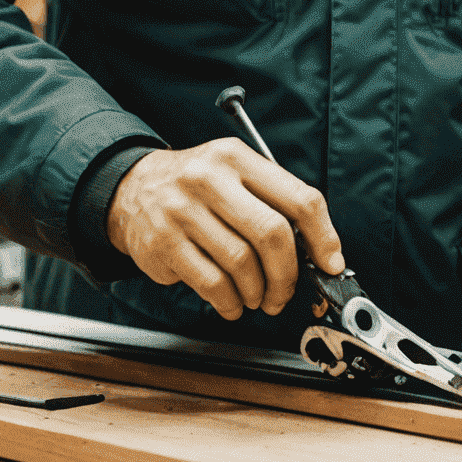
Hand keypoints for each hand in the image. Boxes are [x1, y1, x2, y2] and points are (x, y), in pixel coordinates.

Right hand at [106, 141, 342, 320]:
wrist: (131, 188)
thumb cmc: (197, 187)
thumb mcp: (234, 173)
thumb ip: (272, 202)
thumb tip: (316, 251)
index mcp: (238, 158)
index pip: (298, 197)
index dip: (323, 236)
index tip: (331, 263)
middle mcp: (210, 178)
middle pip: (272, 233)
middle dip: (288, 274)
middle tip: (285, 293)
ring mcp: (183, 210)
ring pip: (242, 263)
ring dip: (257, 291)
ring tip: (256, 296)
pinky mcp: (163, 242)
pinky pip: (212, 283)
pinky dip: (230, 302)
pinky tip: (232, 303)